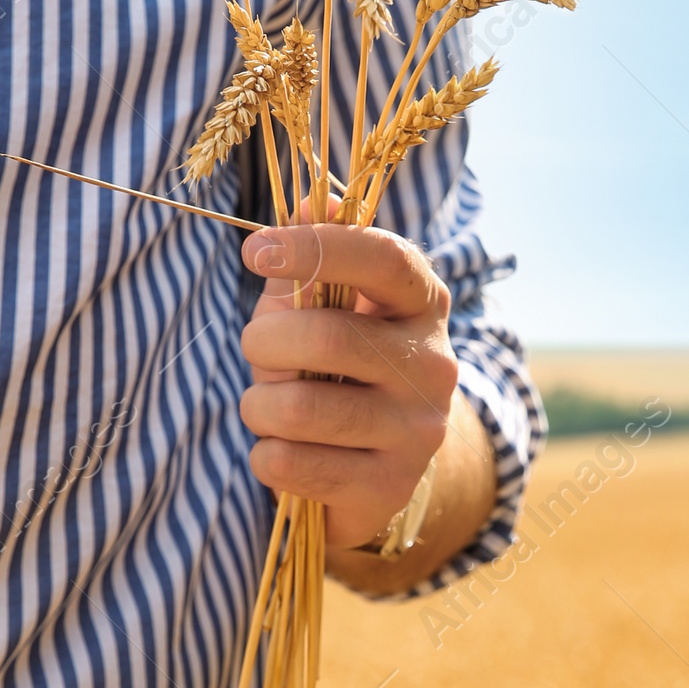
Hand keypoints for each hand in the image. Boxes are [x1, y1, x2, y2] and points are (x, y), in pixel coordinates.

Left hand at [240, 222, 456, 552]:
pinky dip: (265, 456)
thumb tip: (309, 200)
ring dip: (257, 405)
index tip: (254, 251)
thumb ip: (319, 251)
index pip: (382, 259)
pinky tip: (281, 451)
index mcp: (422, 303)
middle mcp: (434, 365)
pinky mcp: (388, 487)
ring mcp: (417, 431)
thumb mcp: (333, 305)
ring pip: (300, 408)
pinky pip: (292, 463)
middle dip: (264, 343)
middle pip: (325, 339)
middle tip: (257, 350)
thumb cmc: (341, 368)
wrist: (378, 470)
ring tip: (266, 406)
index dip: (314, 249)